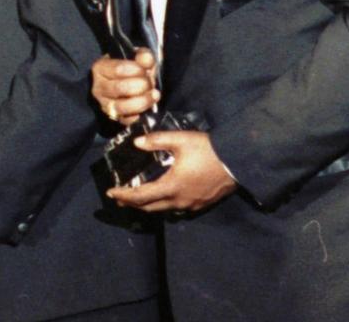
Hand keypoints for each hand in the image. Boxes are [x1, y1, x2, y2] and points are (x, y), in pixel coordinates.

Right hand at [91, 48, 158, 125]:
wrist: (122, 83)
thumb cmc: (129, 69)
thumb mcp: (135, 58)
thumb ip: (142, 56)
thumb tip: (147, 59)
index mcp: (100, 68)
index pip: (118, 69)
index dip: (137, 70)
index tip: (145, 70)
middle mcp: (98, 87)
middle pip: (119, 88)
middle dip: (141, 85)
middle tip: (150, 83)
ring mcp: (104, 104)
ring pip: (121, 106)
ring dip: (142, 101)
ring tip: (154, 95)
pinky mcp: (113, 117)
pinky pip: (125, 120)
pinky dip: (137, 116)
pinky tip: (146, 109)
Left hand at [107, 131, 236, 212]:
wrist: (238, 162)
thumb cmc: (208, 150)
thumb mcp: (181, 140)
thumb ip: (157, 141)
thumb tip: (137, 143)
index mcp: (171, 186)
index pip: (140, 196)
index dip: (123, 195)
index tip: (110, 192)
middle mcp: (179, 201)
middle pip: (149, 207)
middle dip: (132, 203)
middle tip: (119, 198)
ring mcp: (191, 205)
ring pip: (163, 210)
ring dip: (147, 206)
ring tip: (137, 199)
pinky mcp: (200, 205)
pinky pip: (176, 209)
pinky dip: (163, 205)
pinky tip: (162, 197)